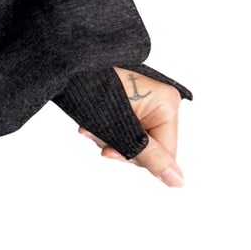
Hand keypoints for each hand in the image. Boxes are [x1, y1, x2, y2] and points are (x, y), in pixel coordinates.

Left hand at [76, 67, 183, 185]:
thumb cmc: (97, 86)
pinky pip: (120, 133)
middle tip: (98, 135)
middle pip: (147, 149)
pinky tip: (88, 128)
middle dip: (118, 146)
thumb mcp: (124, 125)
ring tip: (89, 128)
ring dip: (106, 140)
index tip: (111, 152)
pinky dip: (103, 132)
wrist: (73, 67)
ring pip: (130, 143)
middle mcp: (159, 105)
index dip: (138, 157)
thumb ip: (150, 155)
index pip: (166, 152)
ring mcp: (144, 107)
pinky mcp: (127, 108)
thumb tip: (178, 181)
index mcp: (167, 104)